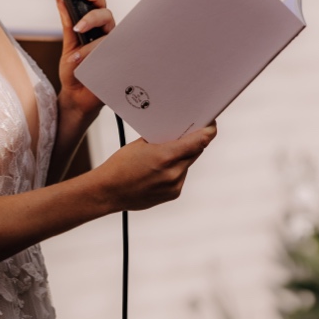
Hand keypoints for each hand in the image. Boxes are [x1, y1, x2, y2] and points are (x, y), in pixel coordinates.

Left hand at [56, 0, 115, 120]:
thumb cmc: (74, 71)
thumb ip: (67, 22)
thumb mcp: (68, 44)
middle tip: (79, 28)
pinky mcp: (119, 62)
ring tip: (76, 58)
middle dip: (93, 18)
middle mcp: (107, 35)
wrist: (77, 96)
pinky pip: (114, 55)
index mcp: (95, 27)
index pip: (99, 5)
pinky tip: (89, 67)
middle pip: (107, 16)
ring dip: (91, 47)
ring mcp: (114, 48)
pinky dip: (98, 60)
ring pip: (111, 36)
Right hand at [96, 122, 216, 210]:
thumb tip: (180, 132)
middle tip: (187, 133)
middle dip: (192, 142)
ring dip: (182, 157)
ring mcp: (174, 185)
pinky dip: (175, 170)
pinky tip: (159, 169)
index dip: (208, 131)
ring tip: (164, 155)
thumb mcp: (141, 144)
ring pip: (188, 164)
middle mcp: (174, 172)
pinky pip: (181, 176)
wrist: (108, 192)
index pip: (199, 141)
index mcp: (166, 156)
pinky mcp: (173, 194)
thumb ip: (164, 139)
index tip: (211, 125)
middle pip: (195, 152)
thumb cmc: (120, 165)